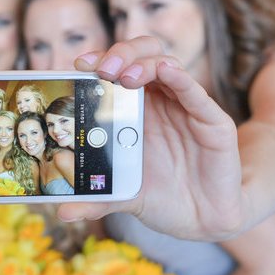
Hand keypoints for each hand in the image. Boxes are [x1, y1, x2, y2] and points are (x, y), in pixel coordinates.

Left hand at [58, 37, 242, 240]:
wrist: (201, 220)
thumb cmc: (161, 196)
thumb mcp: (122, 195)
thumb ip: (95, 199)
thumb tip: (63, 212)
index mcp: (133, 110)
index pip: (117, 71)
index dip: (99, 62)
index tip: (79, 66)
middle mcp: (159, 102)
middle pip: (141, 57)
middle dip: (120, 54)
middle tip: (101, 69)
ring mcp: (185, 107)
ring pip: (166, 65)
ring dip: (143, 63)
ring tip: (123, 75)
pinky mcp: (212, 122)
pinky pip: (195, 93)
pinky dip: (180, 78)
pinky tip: (166, 71)